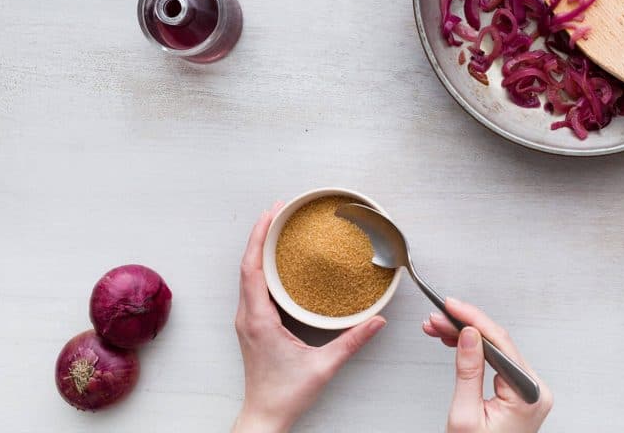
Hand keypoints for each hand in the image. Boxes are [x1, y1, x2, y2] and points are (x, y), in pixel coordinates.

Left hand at [233, 202, 386, 432]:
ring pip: (247, 275)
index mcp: (259, 319)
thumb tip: (377, 320)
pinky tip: (276, 262)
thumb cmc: (286, 395)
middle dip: (260, 234)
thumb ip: (353, 340)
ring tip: (275, 229)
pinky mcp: (252, 326)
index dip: (259, 237)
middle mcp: (248, 316)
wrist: (265, 416)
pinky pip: (252, 287)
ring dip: (258, 250)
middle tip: (278, 211)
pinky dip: (261, 267)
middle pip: (247, 265)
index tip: (271, 214)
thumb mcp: (324, 366)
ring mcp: (247, 321)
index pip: (252, 268)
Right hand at [423, 298, 552, 432]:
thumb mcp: (464, 415)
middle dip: (464, 326)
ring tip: (438, 327)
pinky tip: (455, 340)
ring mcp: (528, 391)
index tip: (451, 306)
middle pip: (498, 343)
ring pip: (496, 350)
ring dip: (466, 336)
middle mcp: (535, 390)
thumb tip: (469, 335)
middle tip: (437, 317)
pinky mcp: (519, 392)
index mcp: (528, 395)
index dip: (472, 319)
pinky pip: (496, 362)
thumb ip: (468, 370)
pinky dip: (475, 350)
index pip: (500, 344)